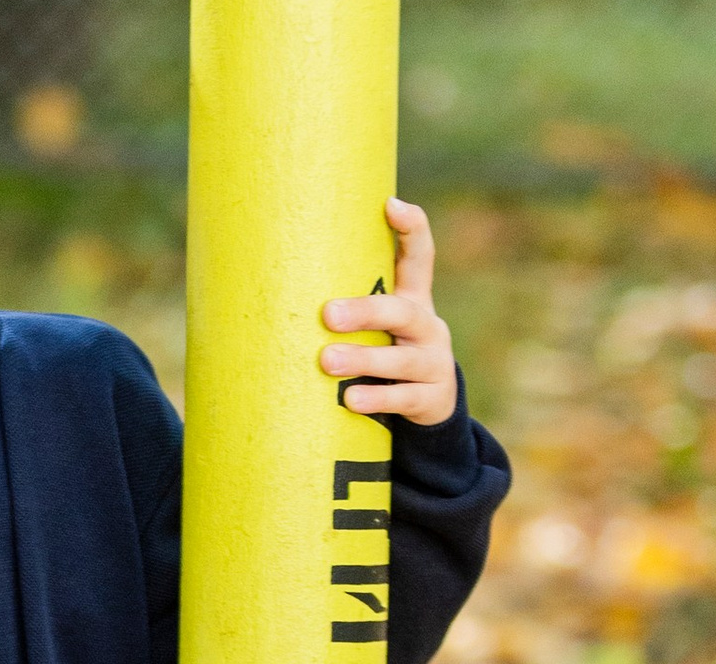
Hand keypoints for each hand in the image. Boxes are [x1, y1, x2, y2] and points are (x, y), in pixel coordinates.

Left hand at [321, 198, 457, 426]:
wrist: (428, 406)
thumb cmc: (385, 357)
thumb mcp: (377, 329)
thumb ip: (352, 307)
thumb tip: (282, 284)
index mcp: (414, 301)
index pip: (419, 259)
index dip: (412, 230)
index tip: (391, 205)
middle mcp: (427, 327)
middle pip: (401, 312)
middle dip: (366, 311)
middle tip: (327, 314)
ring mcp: (433, 362)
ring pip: (400, 359)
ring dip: (363, 358)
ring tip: (327, 360)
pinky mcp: (431, 398)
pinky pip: (403, 398)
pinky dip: (376, 398)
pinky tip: (350, 399)